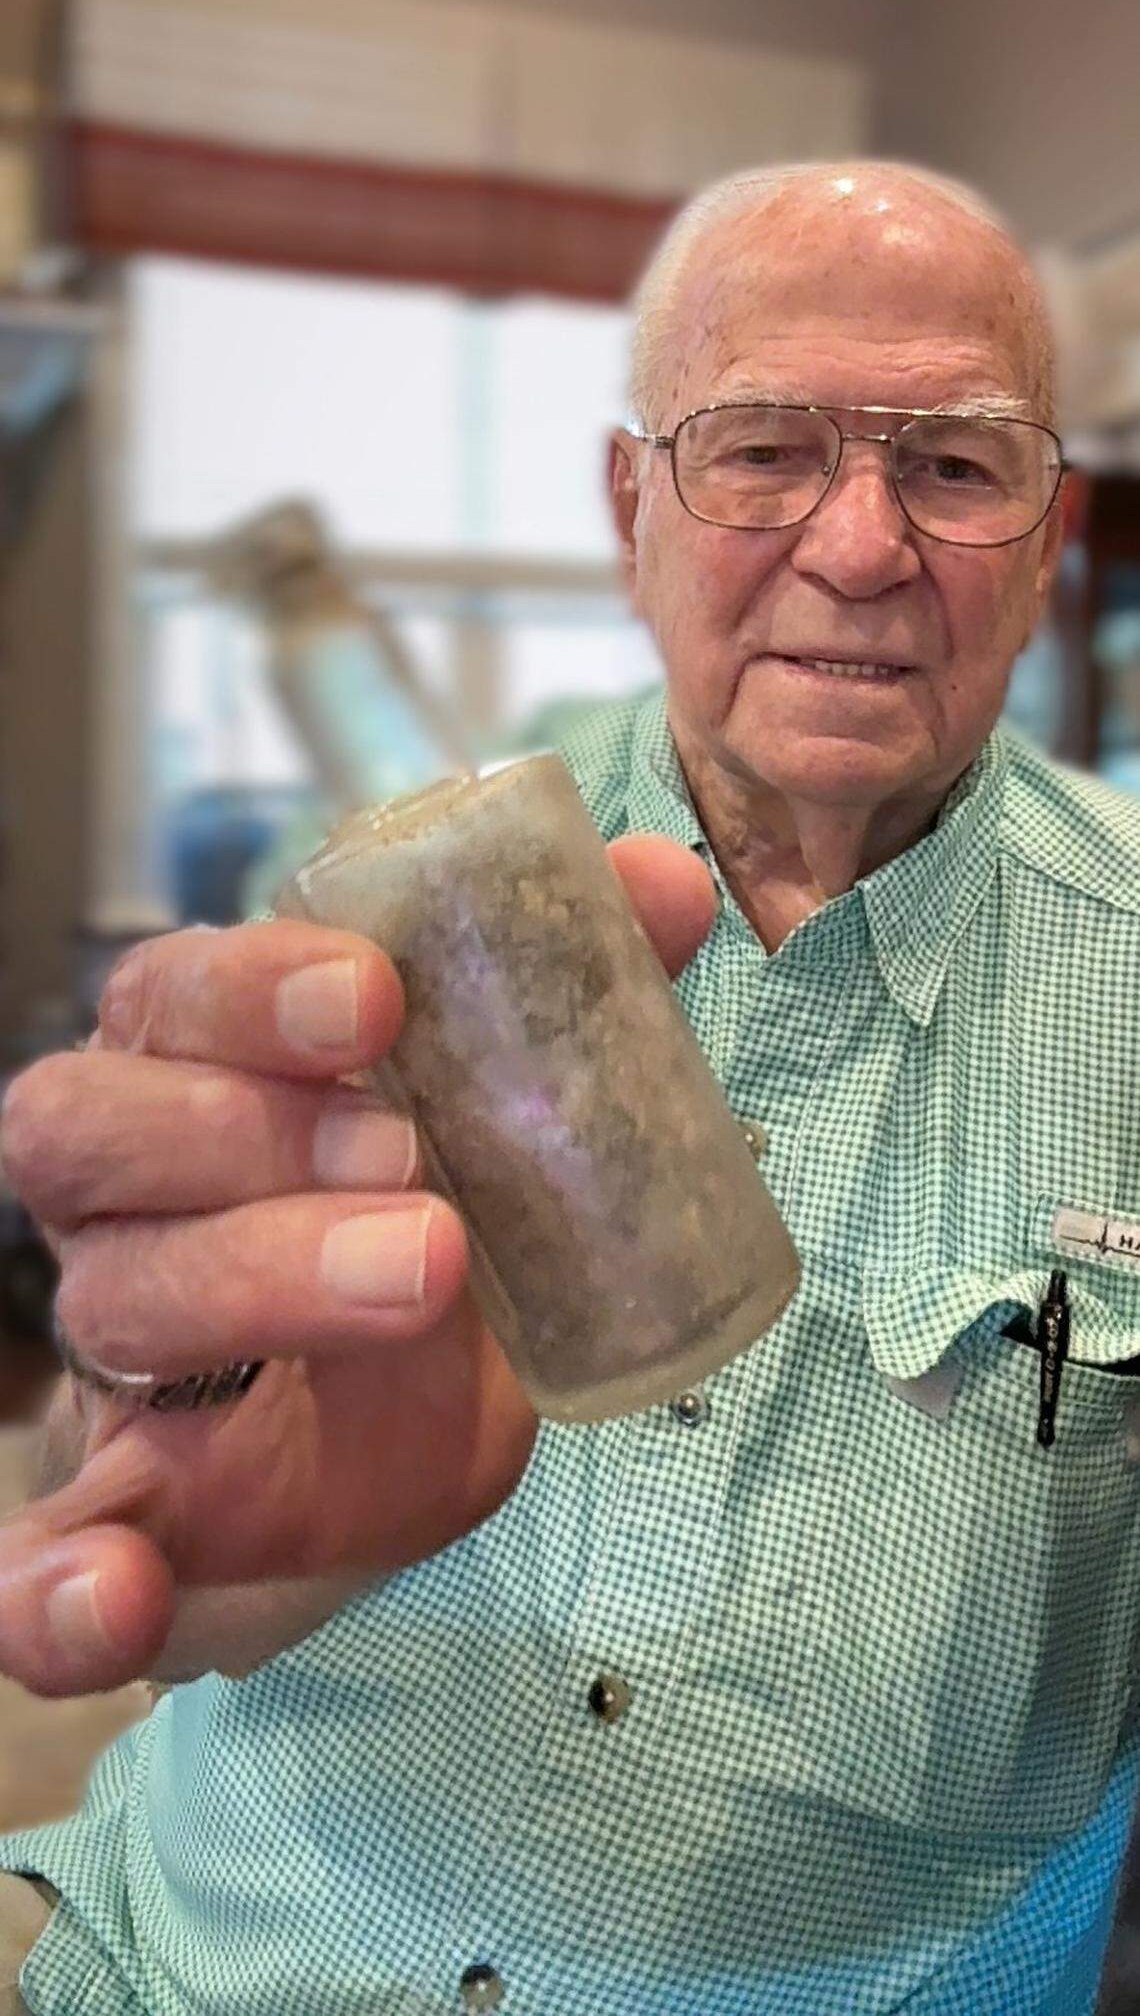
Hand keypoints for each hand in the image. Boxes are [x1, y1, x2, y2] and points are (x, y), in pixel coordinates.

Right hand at [0, 836, 713, 1696]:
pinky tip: (115, 1596)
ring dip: (253, 1283)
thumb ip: (568, 989)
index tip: (379, 996)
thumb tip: (665, 881)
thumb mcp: (495, 1109)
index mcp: (191, 1067)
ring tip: (424, 1275)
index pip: (169, 995)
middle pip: (96, 1130)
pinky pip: (34, 1559)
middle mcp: (124, 1195)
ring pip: (116, 1301)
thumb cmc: (422, 1214)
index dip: (254, 987)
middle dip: (252, 1128)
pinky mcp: (127, 1513)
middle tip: (416, 1154)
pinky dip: (54, 1584)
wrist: (388, 1421)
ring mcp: (116, 1354)